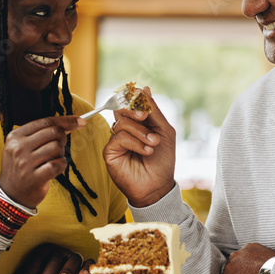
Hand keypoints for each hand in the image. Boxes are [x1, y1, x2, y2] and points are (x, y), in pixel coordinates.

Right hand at [0, 115, 84, 208]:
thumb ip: (43, 133)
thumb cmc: (22, 168)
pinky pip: (58, 164)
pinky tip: (55, 169)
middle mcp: (18, 148)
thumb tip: (71, 123)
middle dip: (62, 138)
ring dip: (61, 154)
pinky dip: (61, 165)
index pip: (45, 121)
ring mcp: (25, 163)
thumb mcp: (23, 146)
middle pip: (54, 132)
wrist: (11, 195)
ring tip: (52, 160)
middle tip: (59, 148)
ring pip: (57, 147)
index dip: (66, 120)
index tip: (80, 121)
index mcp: (15, 136)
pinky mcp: (34, 178)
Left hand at [9, 243, 94, 273]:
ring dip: (66, 270)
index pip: (38, 258)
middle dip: (47, 273)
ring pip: (73, 258)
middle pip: (55, 257)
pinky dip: (87, 268)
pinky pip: (90, 263)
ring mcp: (76, 259)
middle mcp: (62, 253)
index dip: (31, 273)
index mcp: (46, 254)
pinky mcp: (88, 266)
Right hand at [103, 87, 175, 206]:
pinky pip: (119, 137)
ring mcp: (116, 140)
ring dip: (141, 132)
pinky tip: (146, 151)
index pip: (130, 102)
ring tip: (153, 144)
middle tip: (145, 118)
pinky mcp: (110, 151)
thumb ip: (153, 110)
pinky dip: (135, 142)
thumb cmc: (163, 160)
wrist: (158, 185)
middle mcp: (125, 129)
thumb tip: (144, 88)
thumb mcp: (164, 131)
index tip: (142, 95)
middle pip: (121, 108)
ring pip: (122, 123)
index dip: (134, 96)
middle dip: (134, 110)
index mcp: (138, 122)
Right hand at [222, 243, 274, 273]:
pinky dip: (254, 255)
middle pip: (233, 265)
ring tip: (257, 267)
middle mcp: (231, 262)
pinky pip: (249, 251)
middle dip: (239, 269)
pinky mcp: (249, 246)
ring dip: (246, 261)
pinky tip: (261, 260)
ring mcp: (240, 252)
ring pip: (241, 257)